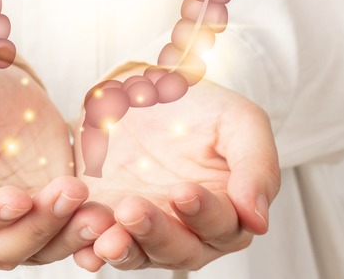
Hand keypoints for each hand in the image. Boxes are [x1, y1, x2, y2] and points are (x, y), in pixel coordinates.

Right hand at [0, 64, 113, 269]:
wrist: (1, 88)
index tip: (19, 199)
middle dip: (36, 225)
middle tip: (71, 191)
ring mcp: (5, 230)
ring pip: (33, 251)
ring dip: (66, 236)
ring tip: (96, 213)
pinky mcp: (41, 223)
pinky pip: (62, 242)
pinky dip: (83, 238)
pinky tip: (104, 221)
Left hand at [72, 72, 279, 270]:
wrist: (141, 90)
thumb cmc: (199, 107)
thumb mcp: (239, 122)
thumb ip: (257, 167)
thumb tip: (259, 220)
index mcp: (229, 211)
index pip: (224, 226)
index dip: (204, 214)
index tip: (183, 192)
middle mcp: (190, 231)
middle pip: (181, 251)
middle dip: (156, 233)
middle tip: (133, 208)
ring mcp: (146, 231)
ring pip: (139, 255)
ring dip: (123, 249)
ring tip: (106, 236)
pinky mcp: (108, 223)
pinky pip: (98, 247)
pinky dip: (90, 250)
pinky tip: (84, 247)